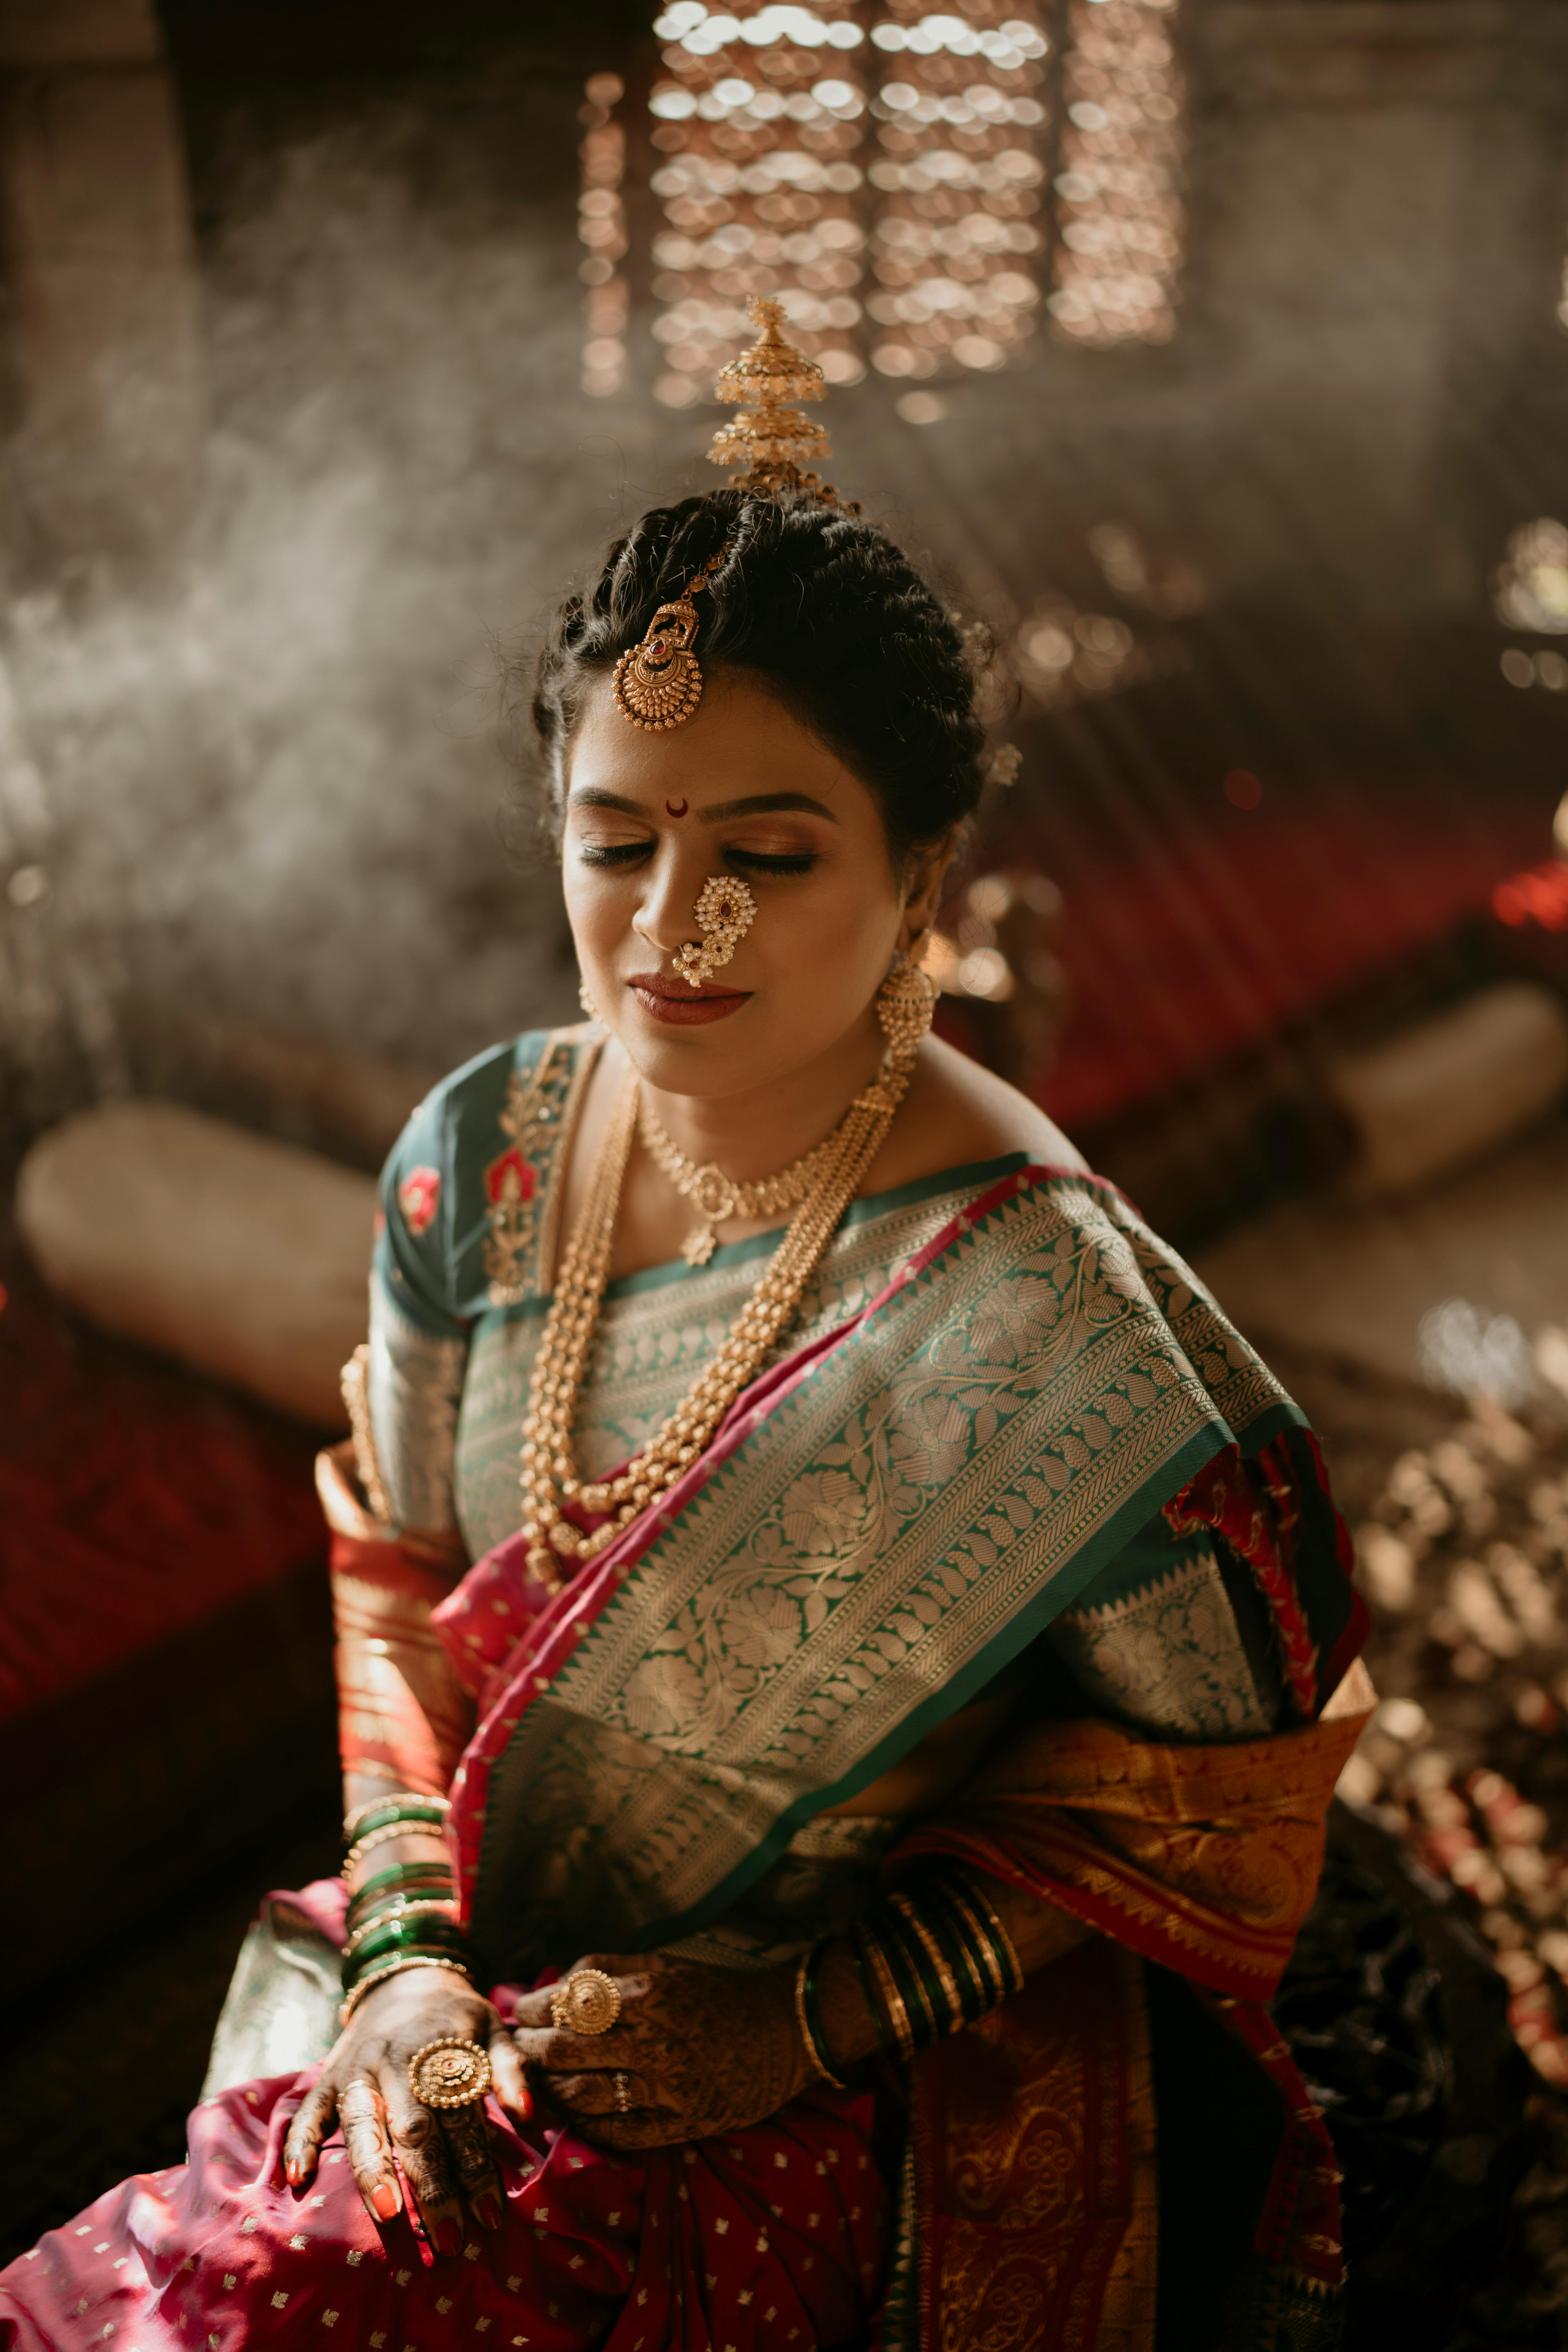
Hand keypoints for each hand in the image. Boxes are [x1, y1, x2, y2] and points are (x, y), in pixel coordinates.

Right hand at [283, 1969, 529, 2251]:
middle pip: (415, 2129)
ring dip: (373, 2170)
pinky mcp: (327, 2076)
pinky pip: (309, 2111)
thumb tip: (529, 2115)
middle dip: (432, 2186)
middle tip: (448, 2239)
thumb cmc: (455, 2016)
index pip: (462, 2120)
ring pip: (362, 2124)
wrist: (405, 1978)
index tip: (492, 2216)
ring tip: (387, 2213)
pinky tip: (298, 2179)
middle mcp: (395, 2063)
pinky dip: (301, 2142)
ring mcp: (357, 2070)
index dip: (477, 2169)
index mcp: (440, 2053)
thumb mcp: (492, 2026)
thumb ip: (510, 2067)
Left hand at [510, 1951, 811, 2148]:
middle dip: (531, 2048)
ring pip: (581, 2096)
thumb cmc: (717, 1994)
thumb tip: (552, 1985)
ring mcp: (668, 2087)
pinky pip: (614, 2133)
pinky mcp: (681, 2125)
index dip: (534, 2007)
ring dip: (550, 2090)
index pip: (568, 2000)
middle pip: (565, 2049)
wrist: (786, 2031)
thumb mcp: (666, 1966)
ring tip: (539, 2082)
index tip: (522, 2011)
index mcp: (652, 1992)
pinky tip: (573, 2113)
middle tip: (519, 2047)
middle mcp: (657, 2039)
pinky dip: (584, 2125)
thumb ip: (610, 1972)